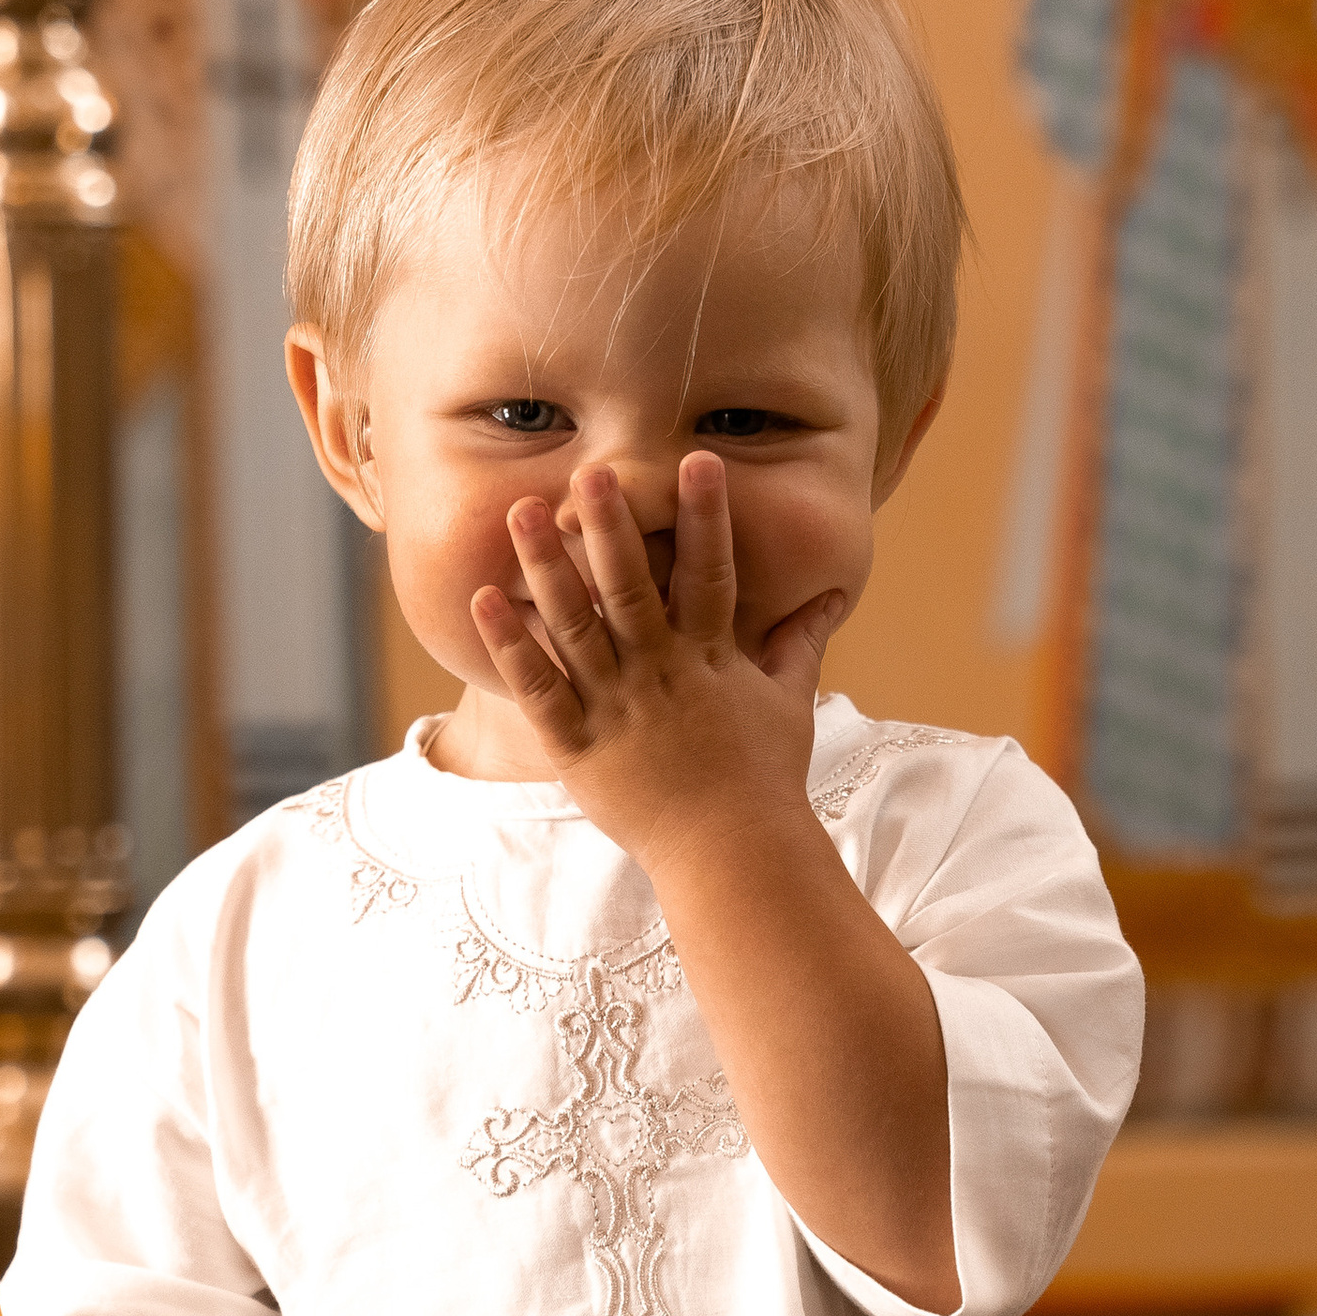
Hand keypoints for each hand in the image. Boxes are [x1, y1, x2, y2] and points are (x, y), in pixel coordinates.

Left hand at [471, 455, 843, 878]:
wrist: (733, 855)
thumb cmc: (764, 779)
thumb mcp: (790, 701)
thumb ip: (801, 640)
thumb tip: (831, 594)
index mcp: (711, 658)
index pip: (711, 573)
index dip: (705, 516)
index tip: (697, 460)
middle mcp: (661, 674)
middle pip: (630, 588)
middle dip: (610, 526)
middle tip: (588, 471)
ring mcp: (616, 708)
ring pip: (574, 626)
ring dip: (546, 567)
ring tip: (521, 512)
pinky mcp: (578, 747)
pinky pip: (538, 690)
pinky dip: (511, 647)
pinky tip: (485, 602)